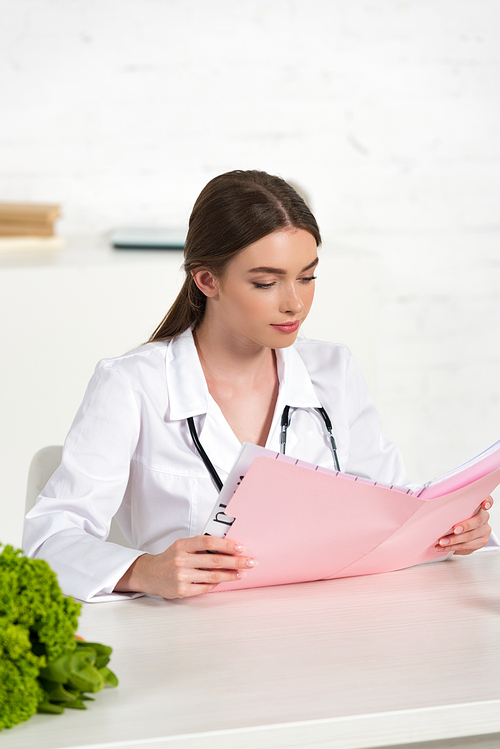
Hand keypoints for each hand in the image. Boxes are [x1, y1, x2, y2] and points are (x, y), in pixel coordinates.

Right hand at [115, 535, 256, 598]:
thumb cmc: (170, 558)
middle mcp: (181, 560)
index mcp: (182, 545)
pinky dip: (217, 584)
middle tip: (250, 562)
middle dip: (235, 561)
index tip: (241, 547)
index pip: (208, 542)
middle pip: (214, 560)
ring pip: (212, 576)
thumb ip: (200, 545)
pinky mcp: (182, 591)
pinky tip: (225, 581)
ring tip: (242, 573)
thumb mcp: (182, 545)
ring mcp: (181, 576)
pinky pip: (205, 588)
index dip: (226, 544)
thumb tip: (227, 546)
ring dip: (231, 575)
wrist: (149, 574)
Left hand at [435, 497, 492, 554]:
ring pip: (471, 537)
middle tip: (454, 530)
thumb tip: (432, 500)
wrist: (459, 531)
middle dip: (465, 526)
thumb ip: (451, 505)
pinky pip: (467, 547)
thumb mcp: (453, 508)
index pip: (488, 500)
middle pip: (477, 521)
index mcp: (478, 506)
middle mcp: (484, 518)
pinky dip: (453, 547)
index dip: (487, 502)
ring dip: (454, 541)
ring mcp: (484, 530)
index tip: (484, 505)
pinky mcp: (480, 542)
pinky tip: (443, 547)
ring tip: (442, 542)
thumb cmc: (455, 516)